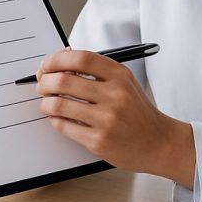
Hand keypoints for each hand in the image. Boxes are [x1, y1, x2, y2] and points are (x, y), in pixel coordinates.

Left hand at [35, 48, 194, 187]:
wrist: (159, 142)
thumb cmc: (138, 112)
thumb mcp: (125, 83)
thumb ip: (97, 71)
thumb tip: (61, 61)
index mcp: (120, 75)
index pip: (80, 58)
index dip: (57, 59)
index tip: (47, 65)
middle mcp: (115, 95)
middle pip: (65, 80)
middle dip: (45, 82)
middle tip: (42, 85)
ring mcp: (107, 119)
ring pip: (59, 104)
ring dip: (46, 103)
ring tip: (47, 103)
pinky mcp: (99, 141)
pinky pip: (64, 126)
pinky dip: (55, 120)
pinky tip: (57, 118)